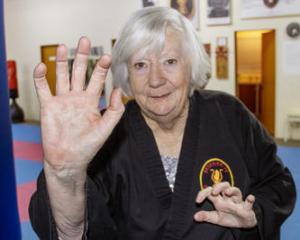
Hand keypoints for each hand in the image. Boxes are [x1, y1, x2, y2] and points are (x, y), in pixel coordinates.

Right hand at [33, 37, 123, 178]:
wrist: (69, 159)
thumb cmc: (88, 146)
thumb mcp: (106, 128)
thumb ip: (115, 110)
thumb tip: (120, 90)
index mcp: (91, 102)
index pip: (97, 80)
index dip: (101, 68)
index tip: (107, 56)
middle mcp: (77, 98)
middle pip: (79, 72)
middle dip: (82, 57)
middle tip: (85, 40)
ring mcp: (62, 101)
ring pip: (62, 76)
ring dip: (62, 61)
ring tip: (64, 46)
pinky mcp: (48, 106)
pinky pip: (43, 88)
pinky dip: (40, 77)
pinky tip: (42, 66)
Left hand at [194, 182, 256, 227]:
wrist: (243, 224)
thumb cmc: (228, 217)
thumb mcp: (216, 218)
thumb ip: (206, 216)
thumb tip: (195, 217)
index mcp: (219, 200)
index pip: (209, 191)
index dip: (202, 194)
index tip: (197, 201)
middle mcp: (228, 198)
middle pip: (223, 186)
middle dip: (218, 186)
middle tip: (214, 192)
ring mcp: (237, 201)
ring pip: (236, 190)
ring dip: (232, 190)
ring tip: (227, 192)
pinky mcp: (246, 207)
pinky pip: (249, 202)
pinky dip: (250, 200)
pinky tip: (250, 198)